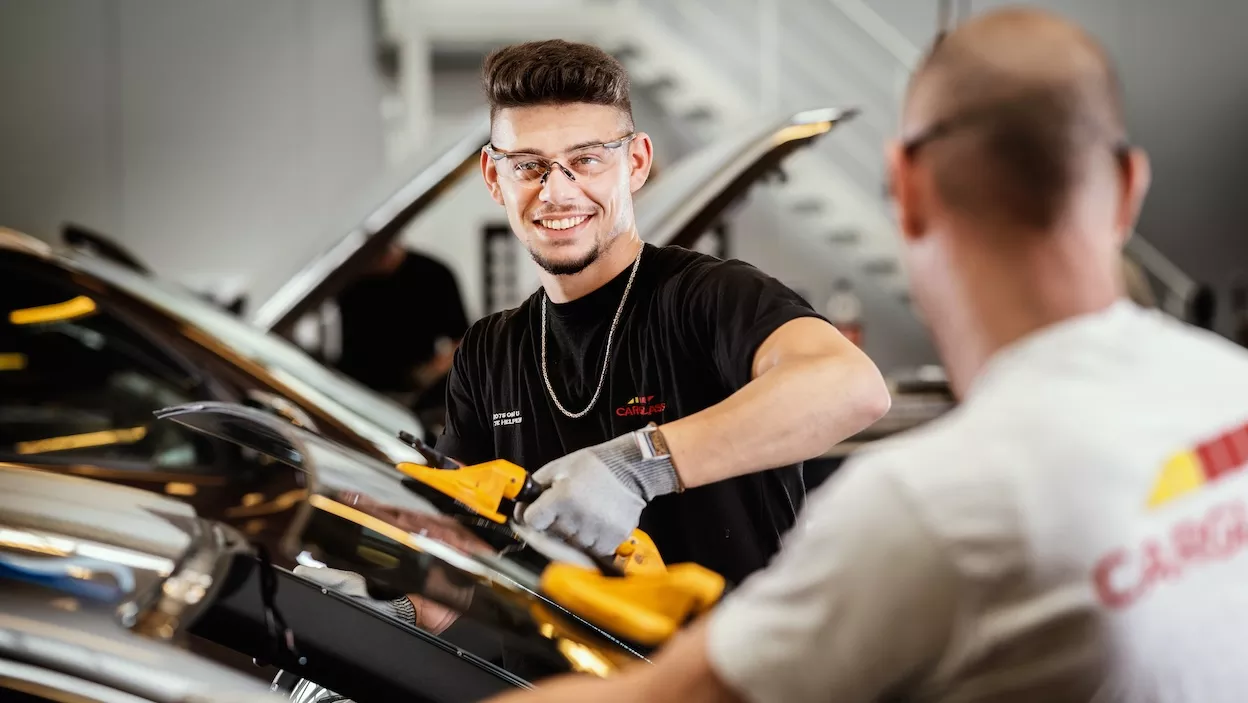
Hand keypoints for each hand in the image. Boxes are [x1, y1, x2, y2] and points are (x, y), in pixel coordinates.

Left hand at [517, 431, 678, 556]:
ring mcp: (597, 530)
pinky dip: (591, 542)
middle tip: (567, 509)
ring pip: (571, 546)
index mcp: (562, 497)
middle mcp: (578, 517)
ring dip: (572, 536)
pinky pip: (592, 551)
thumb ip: (535, 487)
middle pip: (551, 536)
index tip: (539, 513)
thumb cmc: (592, 467)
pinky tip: (595, 524)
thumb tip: (519, 510)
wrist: (629, 470)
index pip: (532, 521)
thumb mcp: (558, 468)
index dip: (533, 516)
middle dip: (553, 525)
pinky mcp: (613, 538)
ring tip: (583, 515)